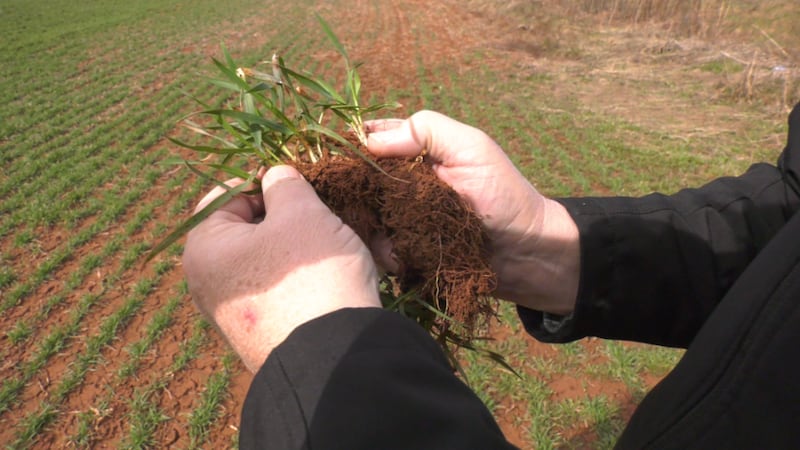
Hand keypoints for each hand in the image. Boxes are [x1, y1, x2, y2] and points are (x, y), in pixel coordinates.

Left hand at [182, 166, 380, 371]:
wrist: (334, 358)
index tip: (298, 181)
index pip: (226, 195)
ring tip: (336, 244)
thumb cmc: (310, 273)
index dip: (264, 180)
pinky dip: (304, 277)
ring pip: (270, 260)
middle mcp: (208, 284)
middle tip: (322, 214)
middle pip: (249, 229)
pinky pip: (281, 290)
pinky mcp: (262, 333)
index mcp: (204, 250)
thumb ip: (285, 184)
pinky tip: (334, 275)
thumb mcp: (302, 212)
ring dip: (301, 246)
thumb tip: (275, 178)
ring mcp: (234, 313)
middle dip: (287, 217)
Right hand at [366, 111, 578, 314]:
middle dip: (352, 189)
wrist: (528, 254)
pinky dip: (382, 251)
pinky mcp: (408, 250)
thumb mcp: (472, 148)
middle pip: (361, 180)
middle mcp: (407, 183)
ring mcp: (405, 218)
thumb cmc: (504, 196)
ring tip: (378, 230)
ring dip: (365, 223)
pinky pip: (381, 249)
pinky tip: (396, 256)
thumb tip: (371, 140)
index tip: (335, 153)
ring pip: (366, 215)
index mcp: (420, 152)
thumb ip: (427, 131)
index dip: (353, 143)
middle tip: (347, 199)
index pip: (375, 139)